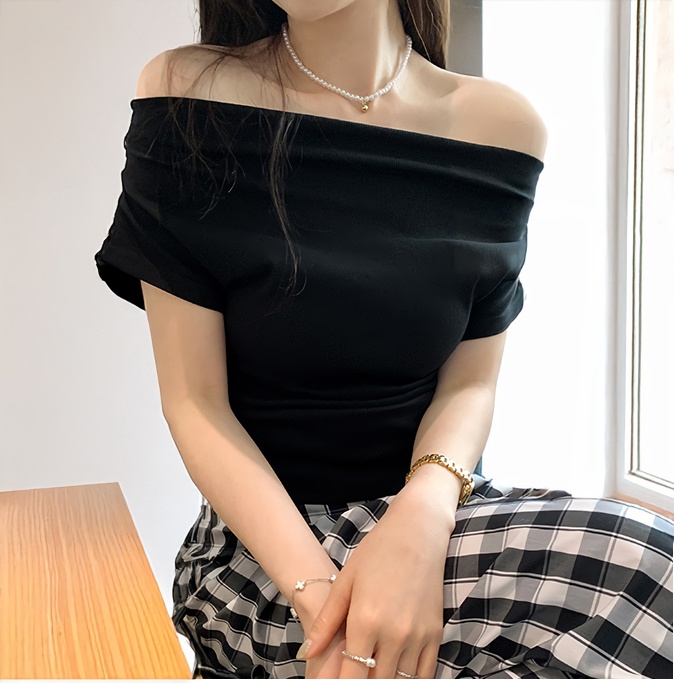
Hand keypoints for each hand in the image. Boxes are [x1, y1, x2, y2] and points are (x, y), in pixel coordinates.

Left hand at [299, 482, 454, 678]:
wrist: (417, 532)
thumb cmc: (377, 552)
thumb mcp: (345, 581)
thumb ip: (327, 620)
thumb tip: (307, 651)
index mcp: (366, 621)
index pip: (351, 675)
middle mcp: (394, 633)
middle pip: (375, 682)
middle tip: (352, 675)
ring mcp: (417, 636)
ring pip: (399, 681)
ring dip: (384, 680)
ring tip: (372, 672)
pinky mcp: (435, 633)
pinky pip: (423, 674)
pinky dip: (409, 679)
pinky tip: (395, 673)